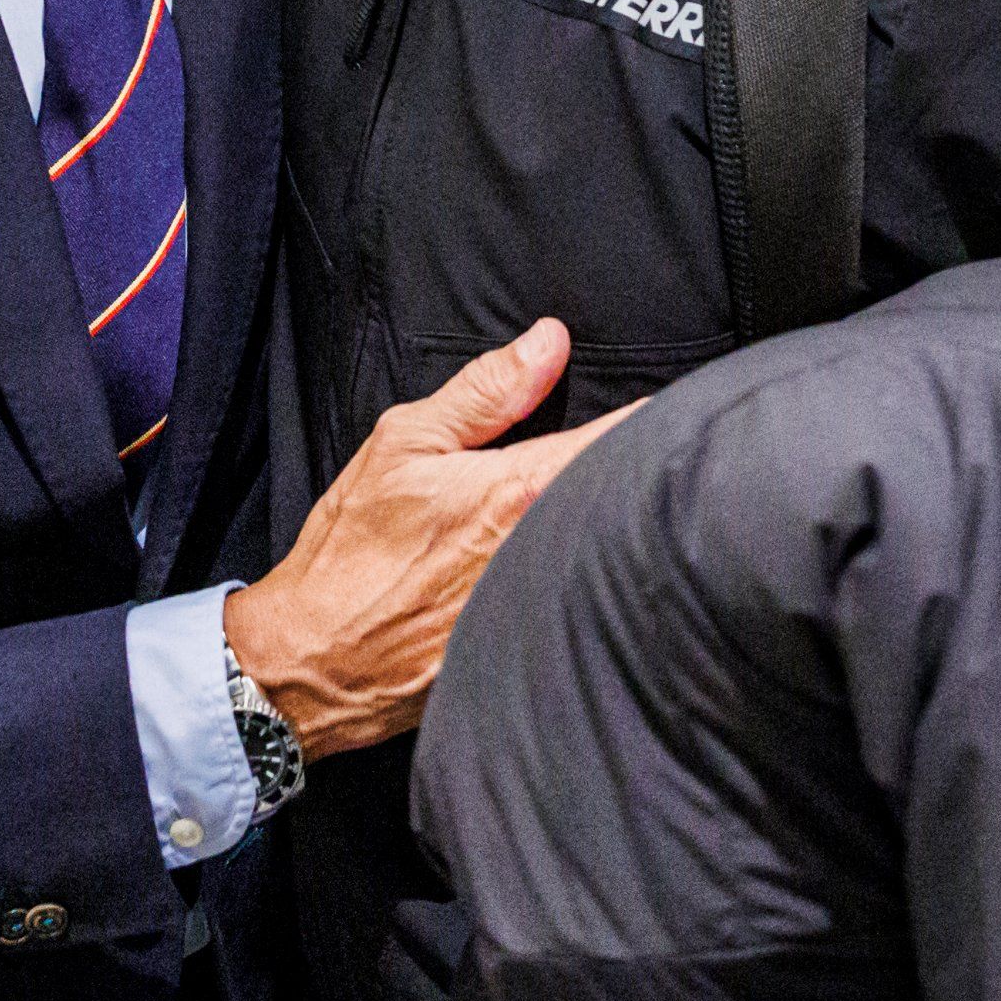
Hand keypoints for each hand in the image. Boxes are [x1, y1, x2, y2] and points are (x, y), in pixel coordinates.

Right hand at [223, 321, 624, 759]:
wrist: (318, 659)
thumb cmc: (353, 551)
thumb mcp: (404, 444)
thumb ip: (484, 390)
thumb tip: (550, 341)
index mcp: (520, 491)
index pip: (624, 439)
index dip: (662, 418)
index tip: (683, 403)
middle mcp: (548, 551)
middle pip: (633, 500)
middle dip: (645, 473)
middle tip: (659, 453)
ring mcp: (548, 606)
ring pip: (618, 554)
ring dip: (625, 531)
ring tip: (627, 512)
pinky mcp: (541, 650)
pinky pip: (591, 606)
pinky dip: (598, 584)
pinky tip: (589, 577)